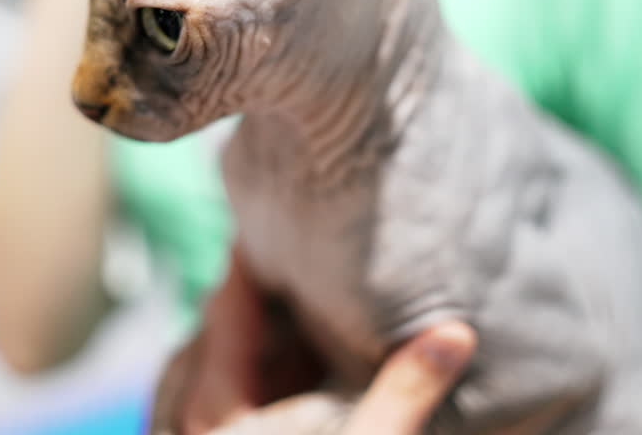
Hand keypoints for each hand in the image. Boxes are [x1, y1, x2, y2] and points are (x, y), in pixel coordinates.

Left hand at [175, 251, 476, 433]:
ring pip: (191, 379)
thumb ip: (407, 390)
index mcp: (216, 411)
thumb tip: (456, 329)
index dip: (253, 262)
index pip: (228, 308)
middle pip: (207, 341)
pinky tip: (257, 396)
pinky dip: (222, 391)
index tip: (271, 227)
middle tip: (281, 276)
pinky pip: (191, 415)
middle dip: (246, 307)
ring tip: (270, 333)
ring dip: (232, 351)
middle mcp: (184, 429)